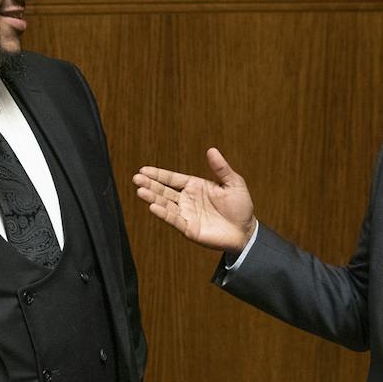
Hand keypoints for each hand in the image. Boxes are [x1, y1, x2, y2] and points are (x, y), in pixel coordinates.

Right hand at [133, 148, 255, 252]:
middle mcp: (187, 200)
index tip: (143, 170)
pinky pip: (174, 220)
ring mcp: (186, 214)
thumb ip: (221, 168)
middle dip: (150, 185)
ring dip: (153, 198)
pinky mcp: (189, 228)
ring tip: (140, 192)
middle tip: (136, 179)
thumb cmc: (240, 206)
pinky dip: (164, 214)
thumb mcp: (233, 183)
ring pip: (165, 205)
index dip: (158, 175)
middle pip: (164, 190)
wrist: (246, 231)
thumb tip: (211, 150)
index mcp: (195, 186)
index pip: (172, 179)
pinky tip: (153, 207)